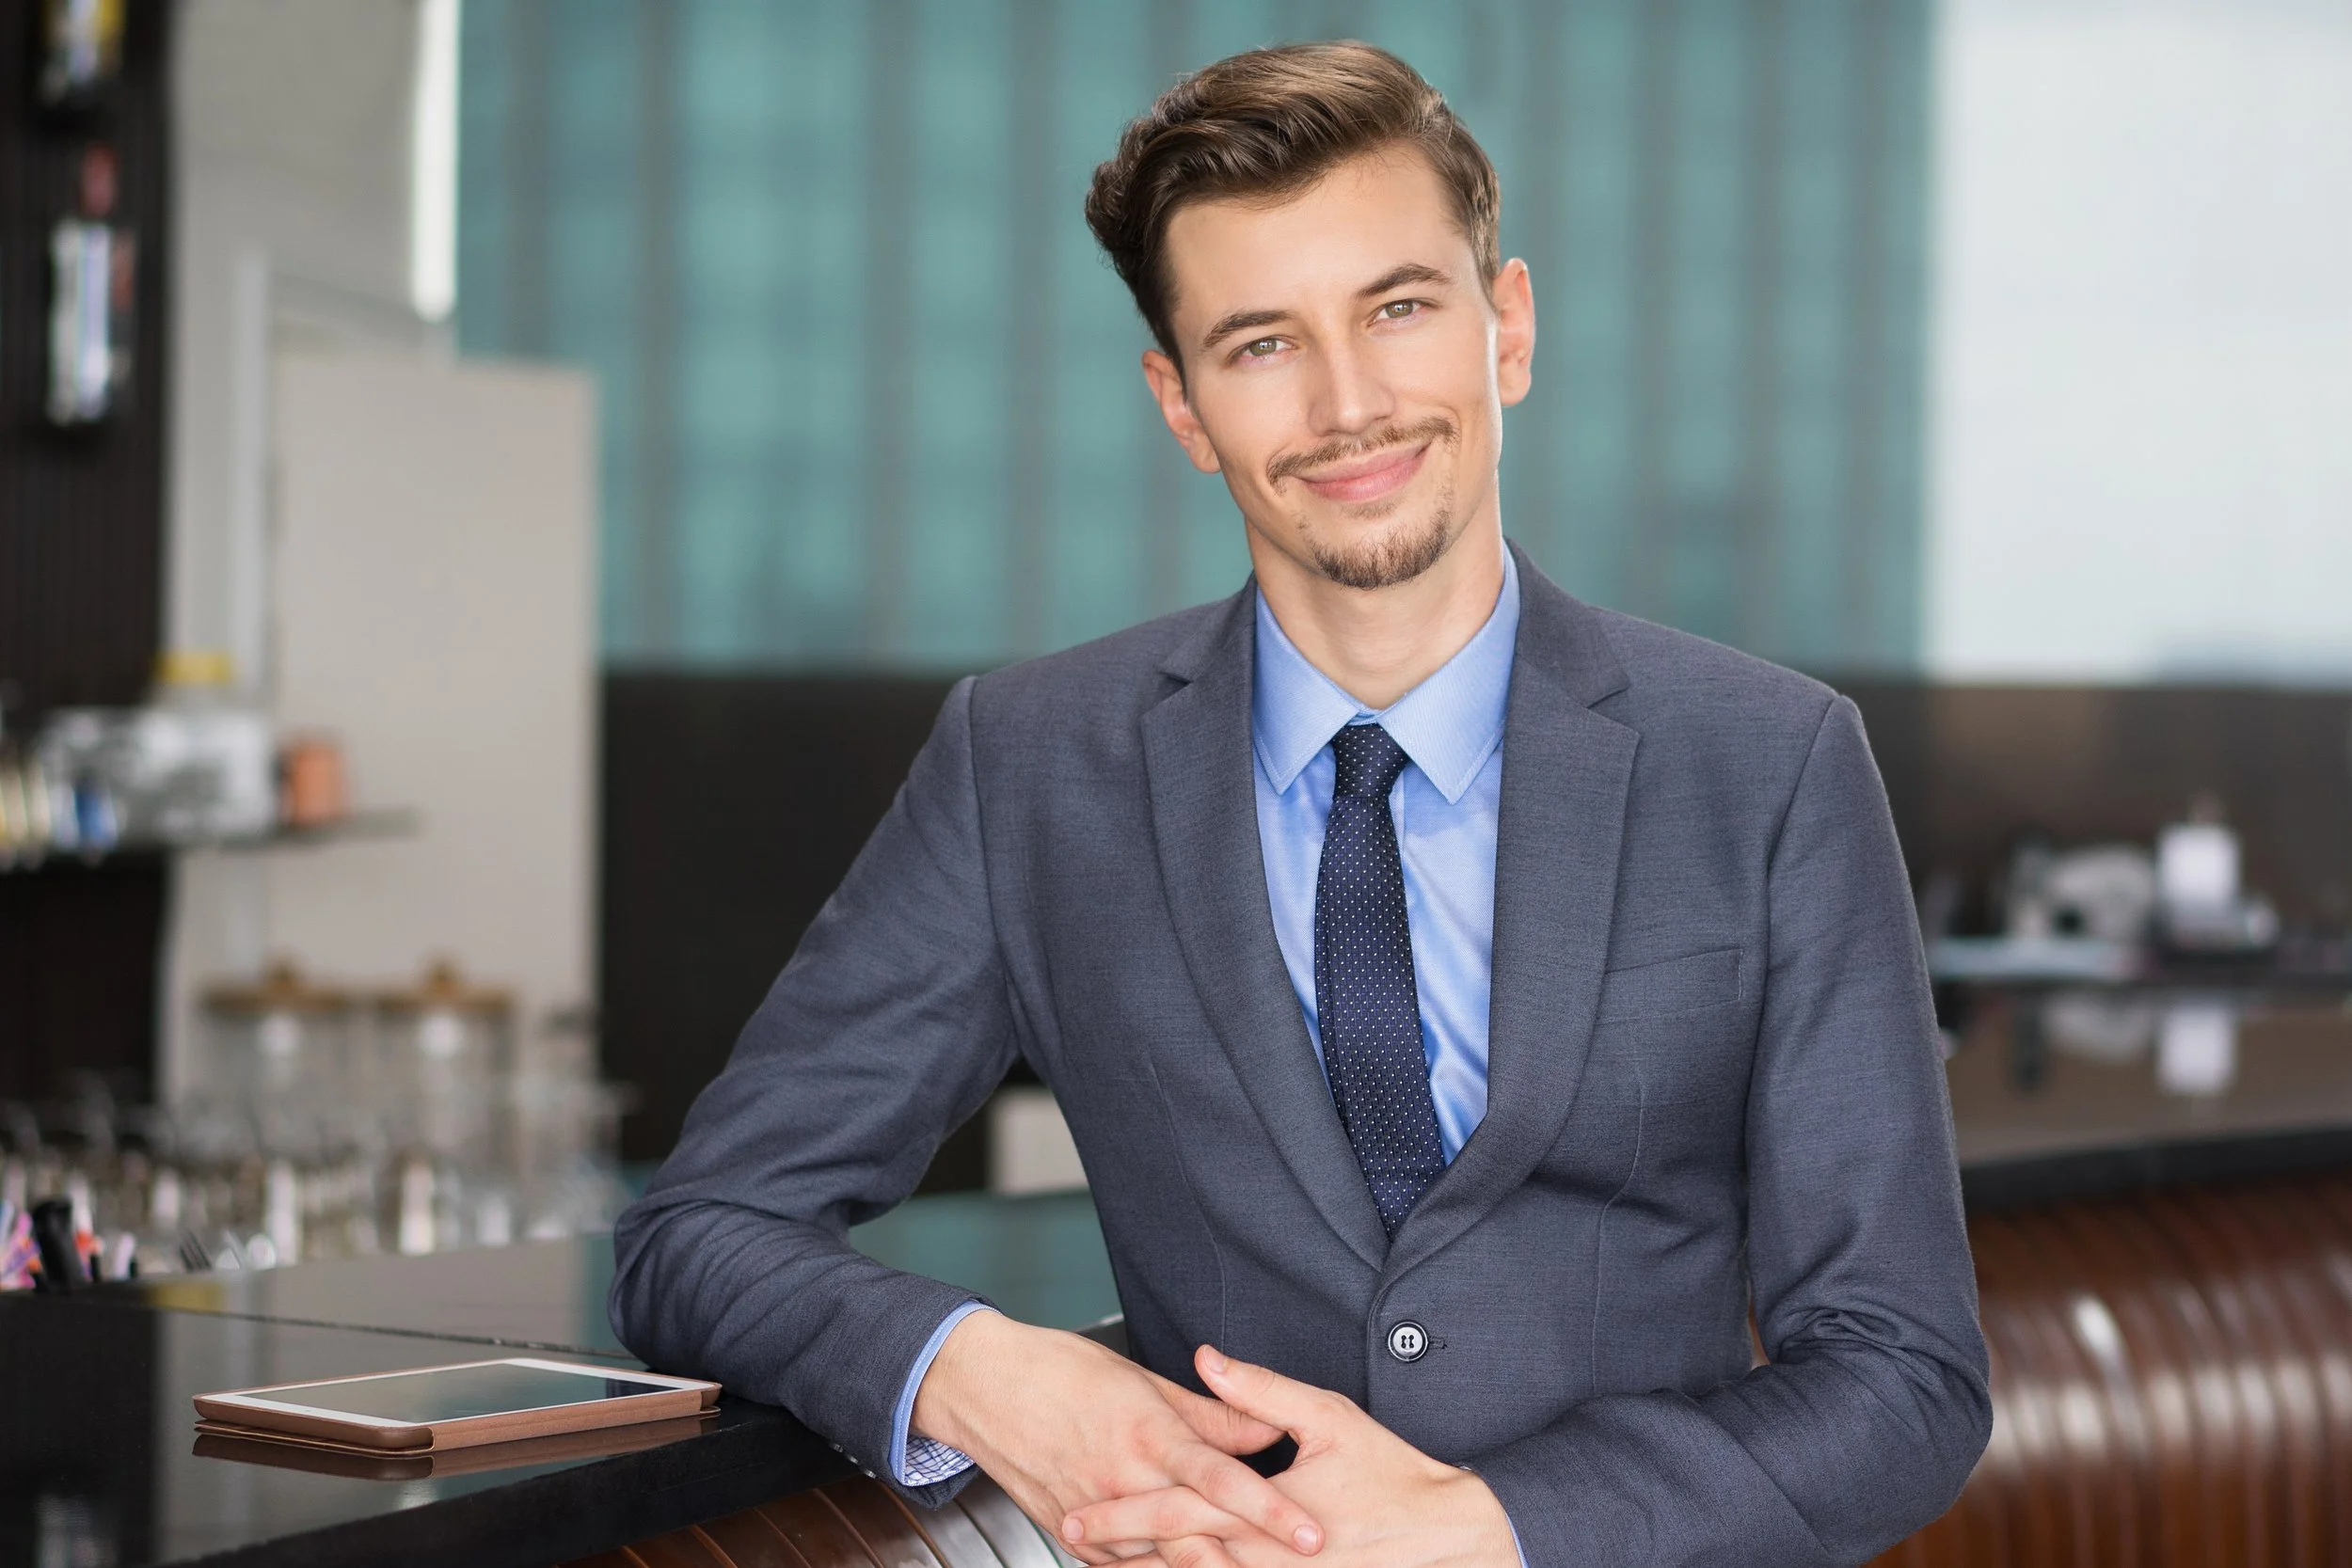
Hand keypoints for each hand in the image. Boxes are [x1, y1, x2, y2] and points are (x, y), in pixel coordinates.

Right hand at [912, 1312, 1325, 1567]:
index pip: (1223, 1481)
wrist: (984, 1389)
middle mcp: (1124, 1483)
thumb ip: (1213, 1414)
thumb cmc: (1061, 1372)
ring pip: (1162, 1562)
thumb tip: (1270, 1429)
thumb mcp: (1144, 1381)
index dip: (1271, 1511)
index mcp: (1148, 1436)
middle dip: (1249, 1559)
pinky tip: (1184, 1566)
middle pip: (1198, 1537)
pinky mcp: (1072, 1535)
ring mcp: (1095, 1516)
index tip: (1310, 1534)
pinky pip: (1124, 1567)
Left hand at [1063, 1345, 1519, 1567]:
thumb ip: (1261, 1391)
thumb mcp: (1328, 1418)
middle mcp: (1260, 1560)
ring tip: (1108, 1566)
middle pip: (1172, 1559)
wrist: (1449, 1538)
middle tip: (1073, 1536)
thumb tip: (1210, 1359)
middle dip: (1118, 1550)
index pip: (1174, 1512)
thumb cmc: (1393, 1476)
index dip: (1121, 1513)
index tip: (1078, 1514)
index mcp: (1261, 1511)